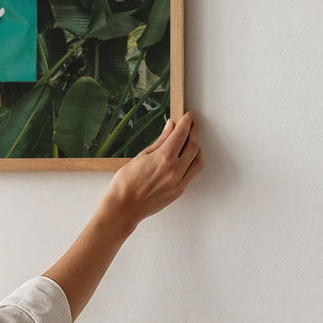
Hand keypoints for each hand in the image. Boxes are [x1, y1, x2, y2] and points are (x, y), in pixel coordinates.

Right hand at [100, 111, 203, 232]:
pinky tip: (188, 156)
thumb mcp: (141, 156)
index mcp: (163, 158)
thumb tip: (170, 126)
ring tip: (191, 140)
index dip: (187, 123)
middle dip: (194, 132)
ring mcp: (179, 182)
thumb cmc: (125, 182)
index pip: (181, 135)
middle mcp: (175, 170)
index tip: (189, 116)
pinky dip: (194, 161)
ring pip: (198, 160)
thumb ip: (160, 141)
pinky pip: (193, 172)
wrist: (124, 207)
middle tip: (191, 124)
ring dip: (197, 147)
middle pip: (193, 145)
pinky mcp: (179, 191)